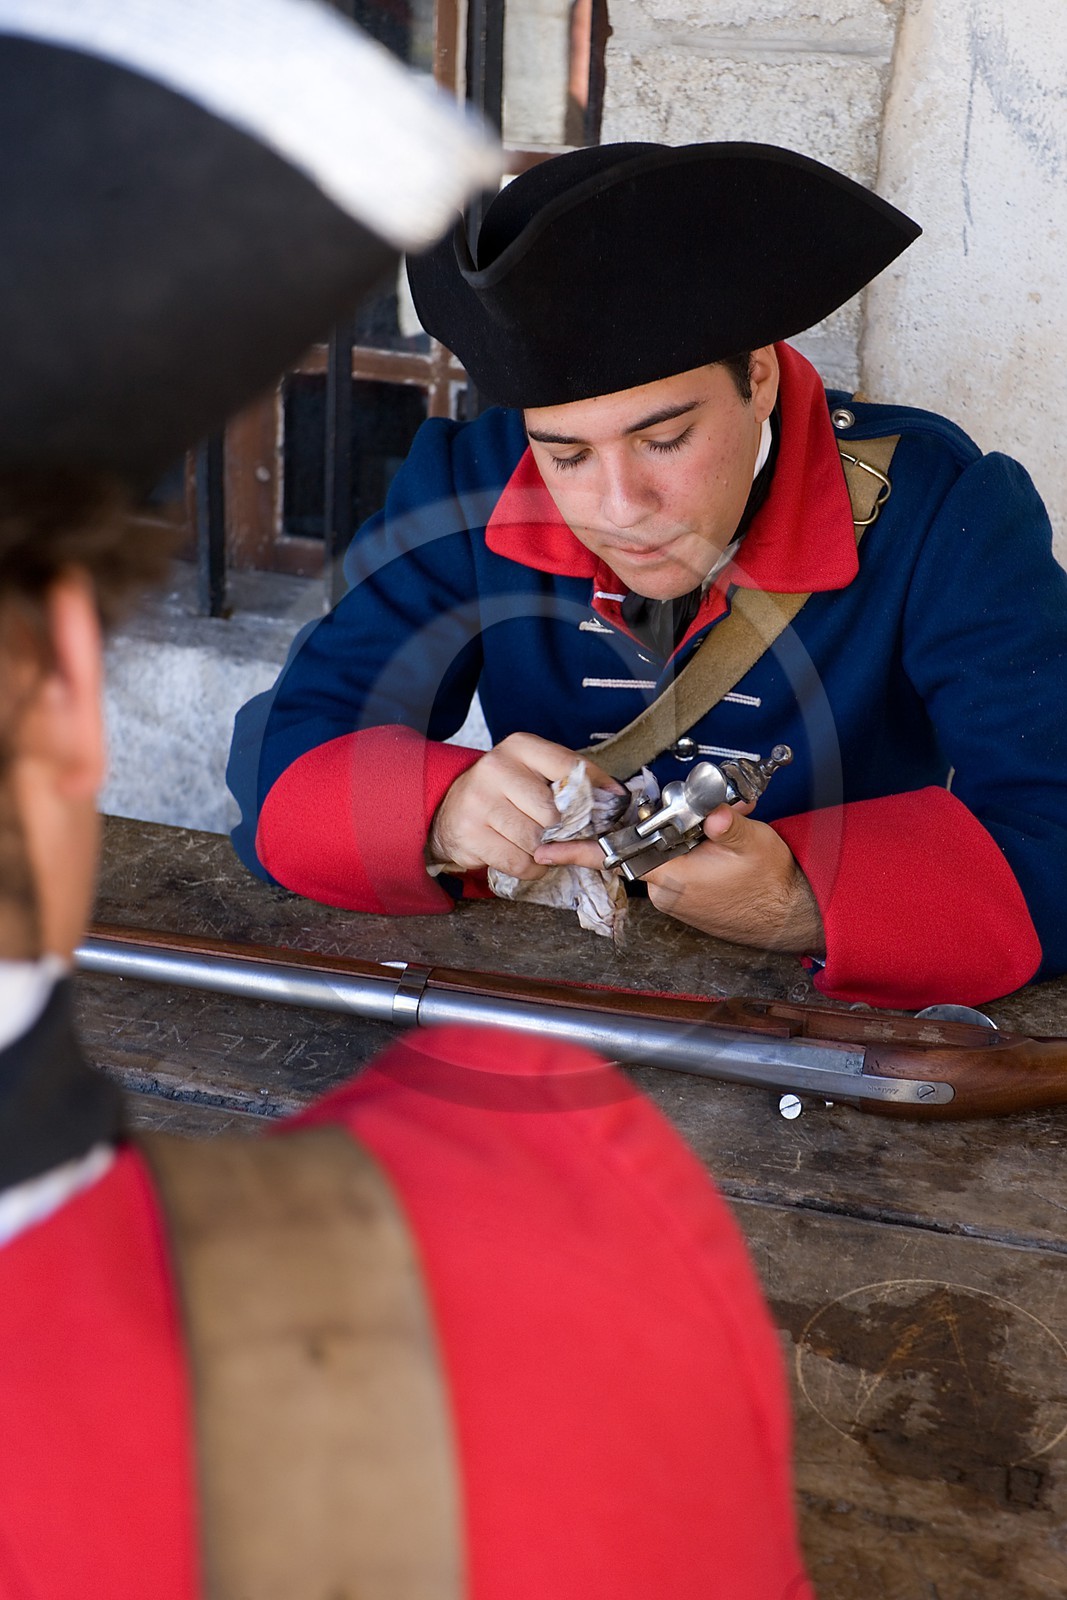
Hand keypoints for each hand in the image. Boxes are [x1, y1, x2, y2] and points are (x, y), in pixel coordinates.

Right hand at [428, 733, 624, 879]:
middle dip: (559, 829)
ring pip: (536, 841)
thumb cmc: (505, 793)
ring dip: (545, 853)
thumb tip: (616, 795)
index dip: (596, 789)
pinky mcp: (470, 834)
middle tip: (556, 832)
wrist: (450, 812)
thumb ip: (570, 778)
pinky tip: (525, 858)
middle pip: (552, 812)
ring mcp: (479, 802)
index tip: (613, 803)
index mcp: (519, 746)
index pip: (568, 767)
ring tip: (538, 846)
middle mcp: (495, 768)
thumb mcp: (534, 772)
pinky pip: (519, 862)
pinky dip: (530, 868)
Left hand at [534, 802, 824, 953]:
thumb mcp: (754, 842)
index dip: (576, 853)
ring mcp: (673, 901)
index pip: (614, 857)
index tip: (544, 850)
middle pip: (645, 849)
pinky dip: (689, 859)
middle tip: (698, 821)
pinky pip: (675, 873)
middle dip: (663, 830)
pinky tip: (715, 856)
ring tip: (717, 840)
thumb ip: (729, 822)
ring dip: (681, 846)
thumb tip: (715, 811)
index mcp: (672, 875)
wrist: (789, 916)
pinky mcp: (684, 903)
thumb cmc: (772, 882)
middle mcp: (664, 892)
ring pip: (662, 860)